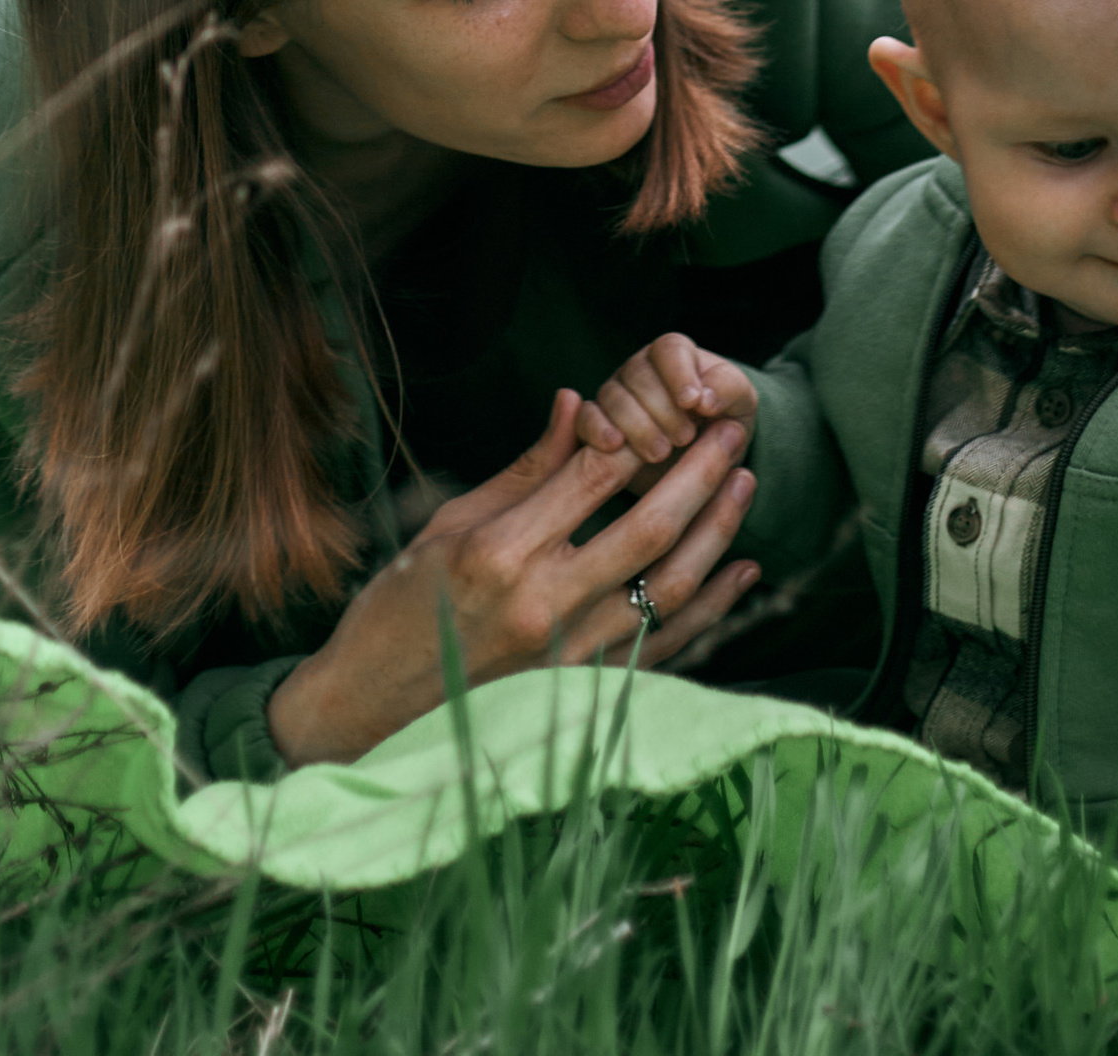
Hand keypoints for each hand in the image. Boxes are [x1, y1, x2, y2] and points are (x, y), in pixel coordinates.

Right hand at [265, 388, 758, 766]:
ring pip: (667, 589)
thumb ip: (524, 471)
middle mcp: (541, 607)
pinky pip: (665, 646)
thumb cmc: (399, 607)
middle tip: (733, 430)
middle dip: (698, 473)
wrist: (372, 711)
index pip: (589, 480)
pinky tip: (741, 573)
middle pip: (645, 530)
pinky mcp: (583, 694)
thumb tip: (578, 406)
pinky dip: (711, 608)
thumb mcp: (449, 523)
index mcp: (499, 553)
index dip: (638, 435)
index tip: (671, 406)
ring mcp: (567, 658)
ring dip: (716, 533)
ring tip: (745, 483)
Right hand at [587, 333, 757, 473]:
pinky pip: (586, 418)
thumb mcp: (740, 404)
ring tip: (660, 452)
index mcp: (675, 355)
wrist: (701, 462)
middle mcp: (639, 369)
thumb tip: (704, 398)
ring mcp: (615, 395)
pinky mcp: (596, 423)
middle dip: (662, 408)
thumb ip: (729, 389)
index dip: (679, 374)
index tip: (693, 402)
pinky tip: (615, 446)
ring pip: (612, 398)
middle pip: (638, 374)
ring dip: (636, 425)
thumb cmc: (722, 423)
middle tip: (685, 438)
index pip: (669, 350)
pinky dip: (596, 429)